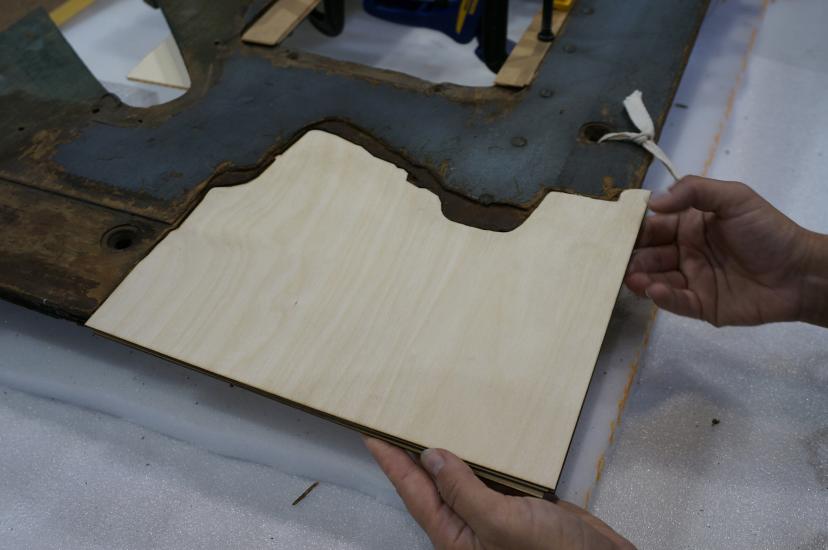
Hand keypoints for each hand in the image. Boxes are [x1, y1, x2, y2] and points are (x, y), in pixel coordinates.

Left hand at [365, 437, 633, 549]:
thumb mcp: (502, 523)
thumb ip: (463, 491)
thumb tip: (431, 457)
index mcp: (455, 536)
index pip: (413, 492)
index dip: (391, 462)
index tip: (371, 433)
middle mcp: (469, 524)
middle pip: (432, 483)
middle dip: (412, 453)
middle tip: (394, 419)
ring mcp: (493, 513)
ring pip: (462, 475)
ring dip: (448, 448)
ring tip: (427, 418)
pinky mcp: (519, 504)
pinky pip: (491, 474)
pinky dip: (482, 452)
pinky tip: (478, 432)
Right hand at [626, 176, 827, 325]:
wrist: (801, 273)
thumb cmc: (768, 231)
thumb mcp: (735, 198)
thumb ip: (694, 191)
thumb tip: (652, 203)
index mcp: (689, 225)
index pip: (653, 225)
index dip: (634, 228)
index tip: (613, 230)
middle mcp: (685, 252)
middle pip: (648, 254)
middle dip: (630, 256)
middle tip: (613, 259)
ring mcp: (691, 280)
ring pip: (656, 279)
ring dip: (640, 277)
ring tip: (631, 277)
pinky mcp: (700, 305)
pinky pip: (675, 302)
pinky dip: (662, 296)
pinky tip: (654, 289)